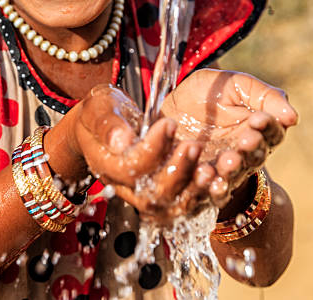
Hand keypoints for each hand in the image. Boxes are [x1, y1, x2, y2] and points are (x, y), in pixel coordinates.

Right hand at [71, 85, 214, 222]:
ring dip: (191, 188)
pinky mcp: (160, 191)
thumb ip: (108, 123)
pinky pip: (181, 202)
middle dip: (176, 171)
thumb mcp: (99, 107)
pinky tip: (212, 178)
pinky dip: (199, 194)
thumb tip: (122, 140)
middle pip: (151, 194)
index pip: (131, 167)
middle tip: (193, 145)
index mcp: (106, 163)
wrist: (101, 122)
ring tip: (208, 168)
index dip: (153, 149)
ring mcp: (142, 192)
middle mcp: (124, 185)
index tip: (169, 124)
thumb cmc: (100, 111)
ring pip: (169, 204)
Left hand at [162, 69, 297, 207]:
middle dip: (252, 149)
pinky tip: (208, 176)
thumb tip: (293, 117)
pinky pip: (210, 192)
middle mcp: (245, 154)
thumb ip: (263, 95)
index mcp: (258, 131)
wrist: (170, 104)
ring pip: (234, 176)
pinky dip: (211, 187)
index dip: (268, 127)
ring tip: (227, 160)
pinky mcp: (201, 182)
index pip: (272, 132)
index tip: (258, 118)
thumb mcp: (234, 85)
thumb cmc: (207, 92)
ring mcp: (223, 170)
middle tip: (245, 140)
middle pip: (256, 157)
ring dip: (233, 170)